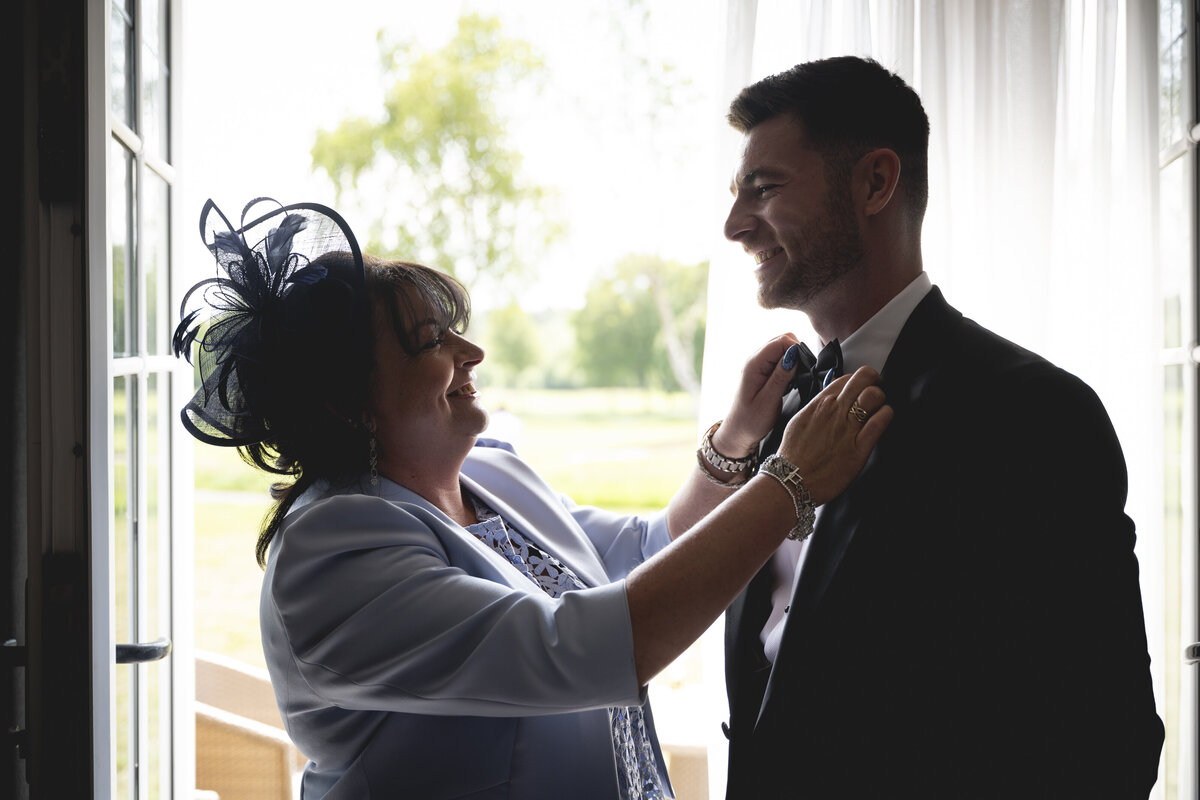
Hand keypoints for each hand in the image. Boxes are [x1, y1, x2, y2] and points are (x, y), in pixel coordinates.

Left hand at [713, 334, 803, 457]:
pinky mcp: (763, 370)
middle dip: (797, 353)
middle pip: (783, 339)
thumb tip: (794, 354)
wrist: (739, 431)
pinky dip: (790, 365)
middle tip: (801, 375)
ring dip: (794, 359)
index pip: (781, 341)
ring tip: (794, 380)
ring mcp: (758, 364)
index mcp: (754, 364)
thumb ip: (781, 377)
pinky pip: (780, 358)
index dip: (797, 350)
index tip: (804, 369)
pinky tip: (790, 381)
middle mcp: (755, 359)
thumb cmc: (751, 420)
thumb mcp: (768, 401)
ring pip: (783, 347)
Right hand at [776, 366, 891, 505]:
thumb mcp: (800, 421)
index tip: (862, 387)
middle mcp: (835, 411)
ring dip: (880, 398)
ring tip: (878, 407)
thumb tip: (829, 397)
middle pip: (864, 378)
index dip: (858, 380)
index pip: (847, 378)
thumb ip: (817, 407)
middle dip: (874, 381)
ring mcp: (847, 428)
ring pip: (874, 395)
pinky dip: (886, 415)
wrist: (792, 480)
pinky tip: (882, 419)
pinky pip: (880, 422)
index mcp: (820, 404)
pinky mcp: (858, 448)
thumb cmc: (794, 456)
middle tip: (876, 390)